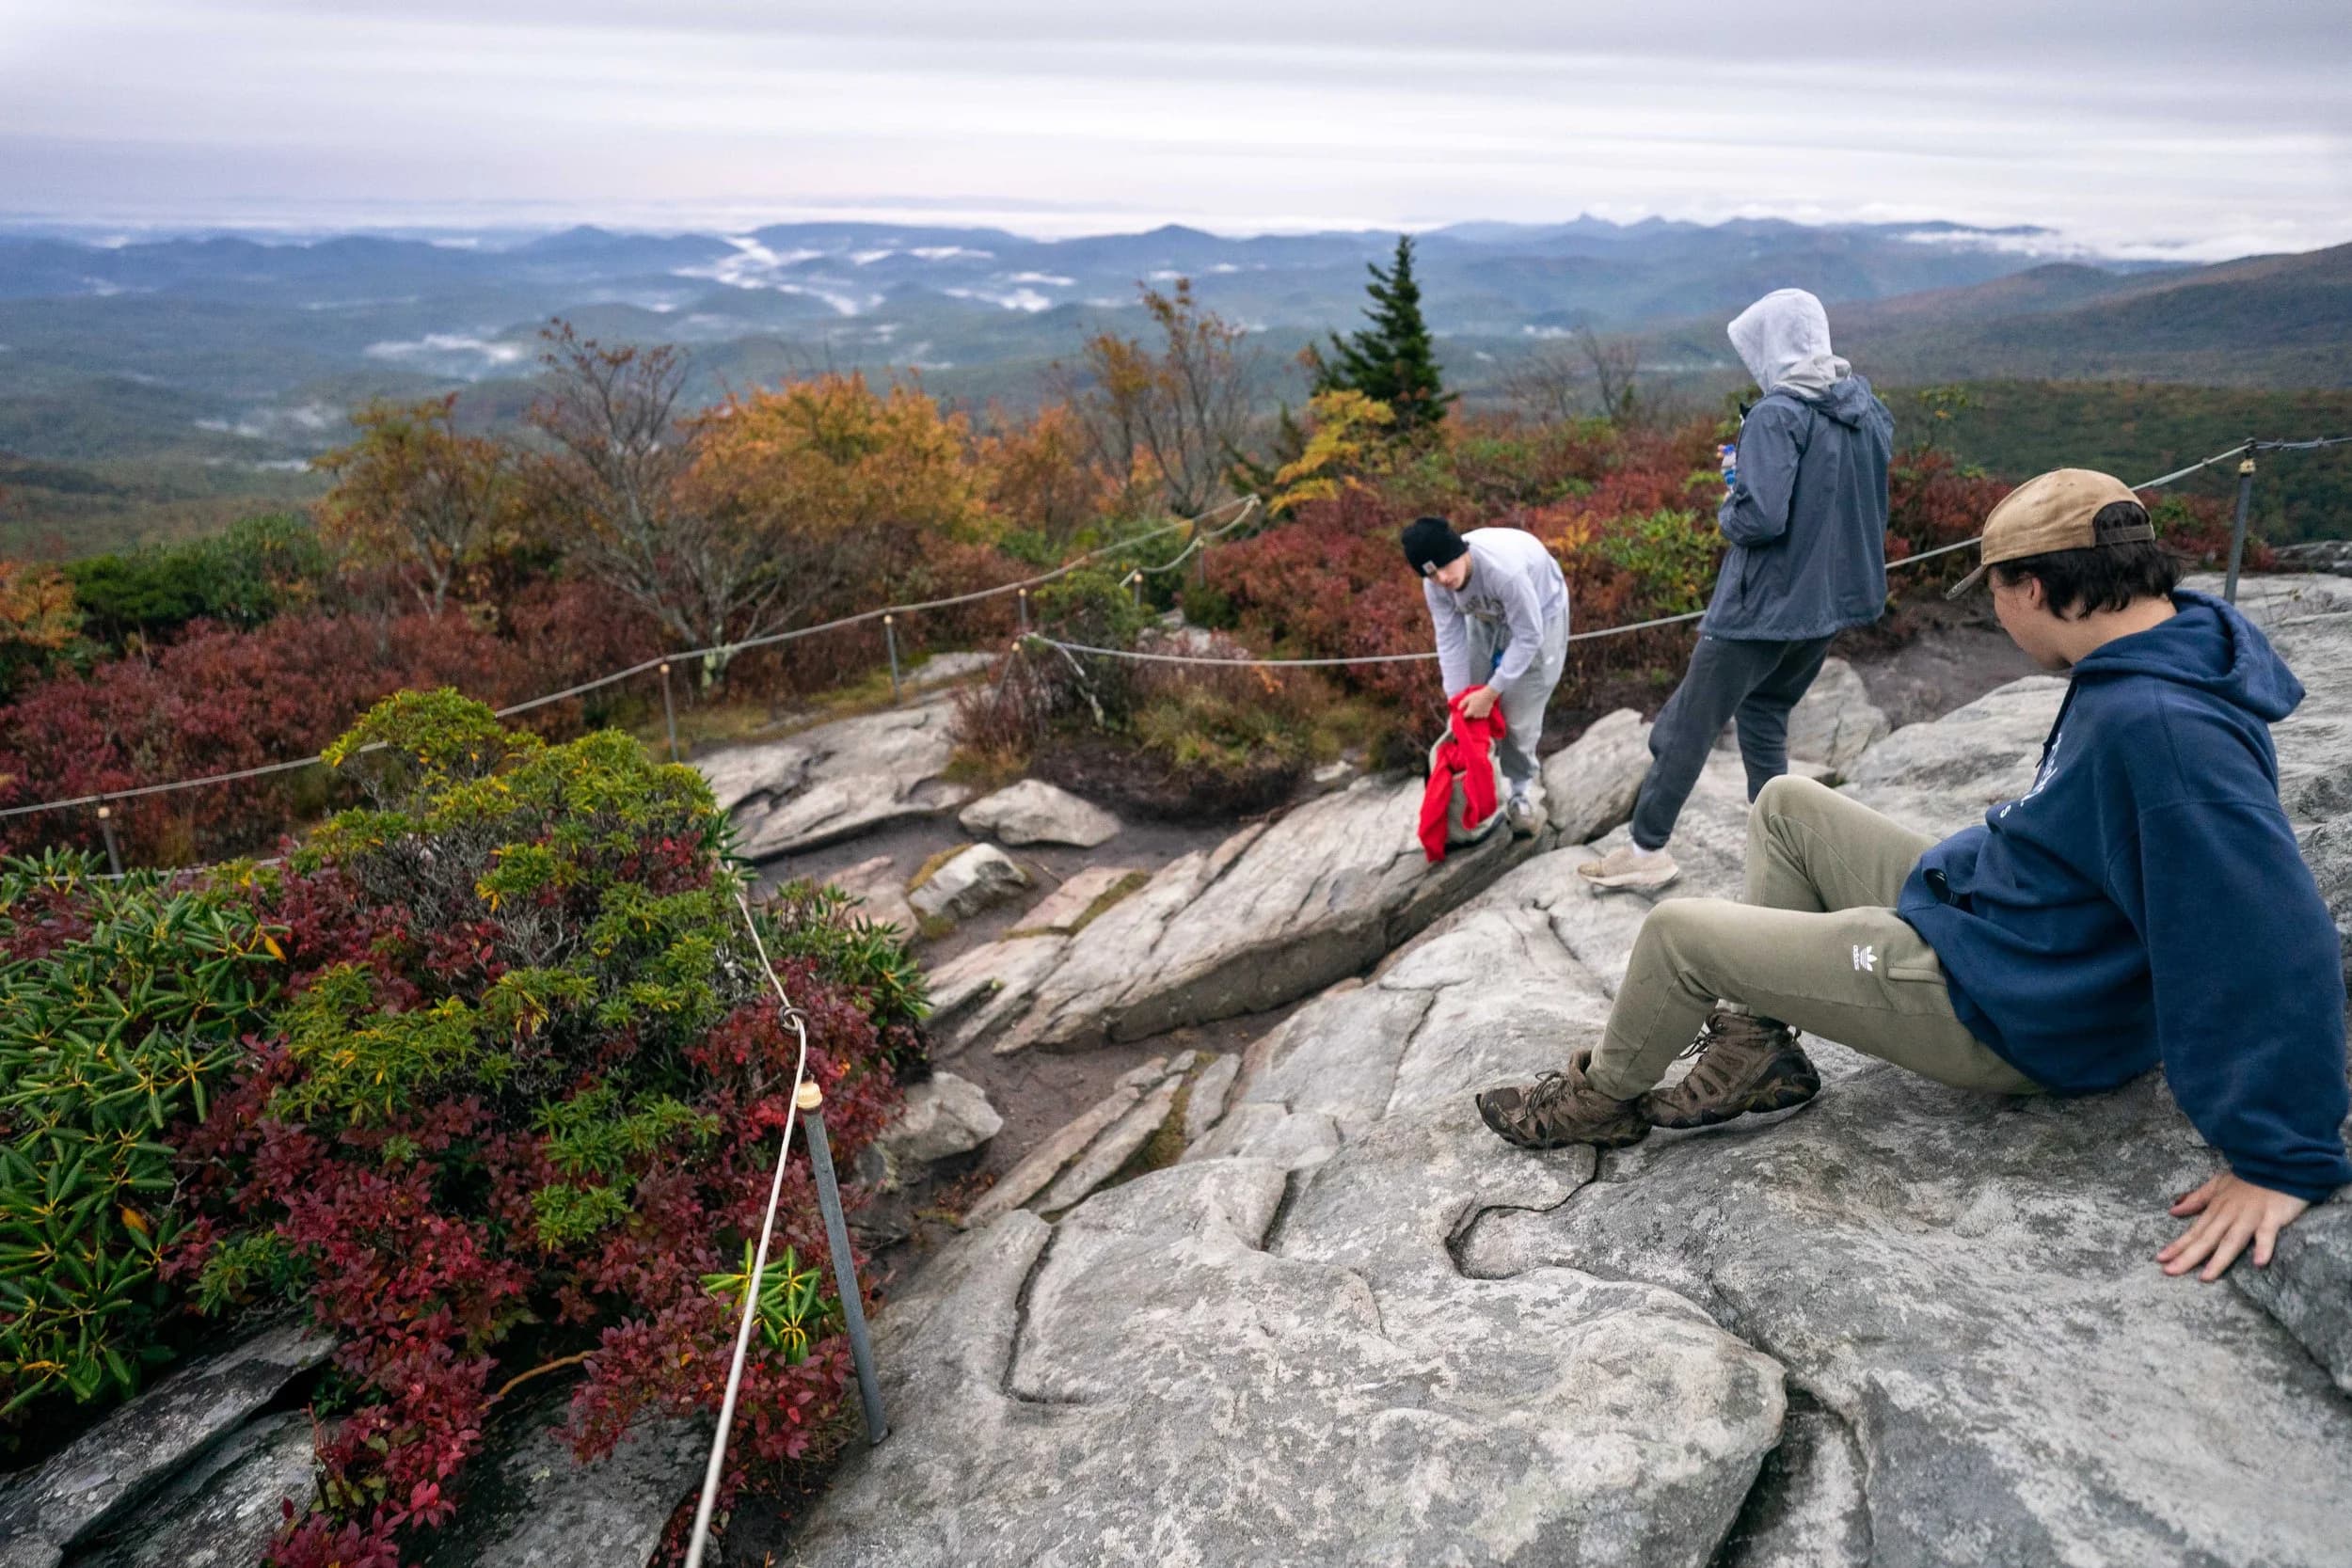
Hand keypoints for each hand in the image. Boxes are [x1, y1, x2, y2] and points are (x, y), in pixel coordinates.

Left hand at [1460, 686, 1499, 719]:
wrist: (1488, 695)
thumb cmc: (1477, 696)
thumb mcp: (1467, 698)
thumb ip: (1462, 704)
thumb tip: (1459, 709)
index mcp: (1470, 712)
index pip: (1464, 716)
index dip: (1463, 713)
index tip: (1465, 709)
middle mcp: (1475, 716)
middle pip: (1470, 716)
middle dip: (1470, 713)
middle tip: (1471, 706)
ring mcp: (1481, 716)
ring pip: (1476, 716)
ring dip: (1475, 713)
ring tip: (1477, 706)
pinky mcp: (1486, 715)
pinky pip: (1481, 716)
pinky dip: (1481, 713)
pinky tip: (1482, 708)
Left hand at [2158, 1171, 2307, 1280]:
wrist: (2277, 1163)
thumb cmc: (2248, 1177)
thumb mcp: (2218, 1184)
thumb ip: (2197, 1199)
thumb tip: (2173, 1210)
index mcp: (2217, 1209)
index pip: (2195, 1231)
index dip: (2178, 1246)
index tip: (2160, 1260)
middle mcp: (2230, 1215)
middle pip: (2207, 1239)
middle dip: (2188, 1256)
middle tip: (2169, 1272)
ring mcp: (2250, 1216)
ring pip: (2232, 1240)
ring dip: (2219, 1259)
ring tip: (2205, 1277)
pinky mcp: (2272, 1216)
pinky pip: (2267, 1234)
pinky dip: (2263, 1247)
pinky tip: (2258, 1262)